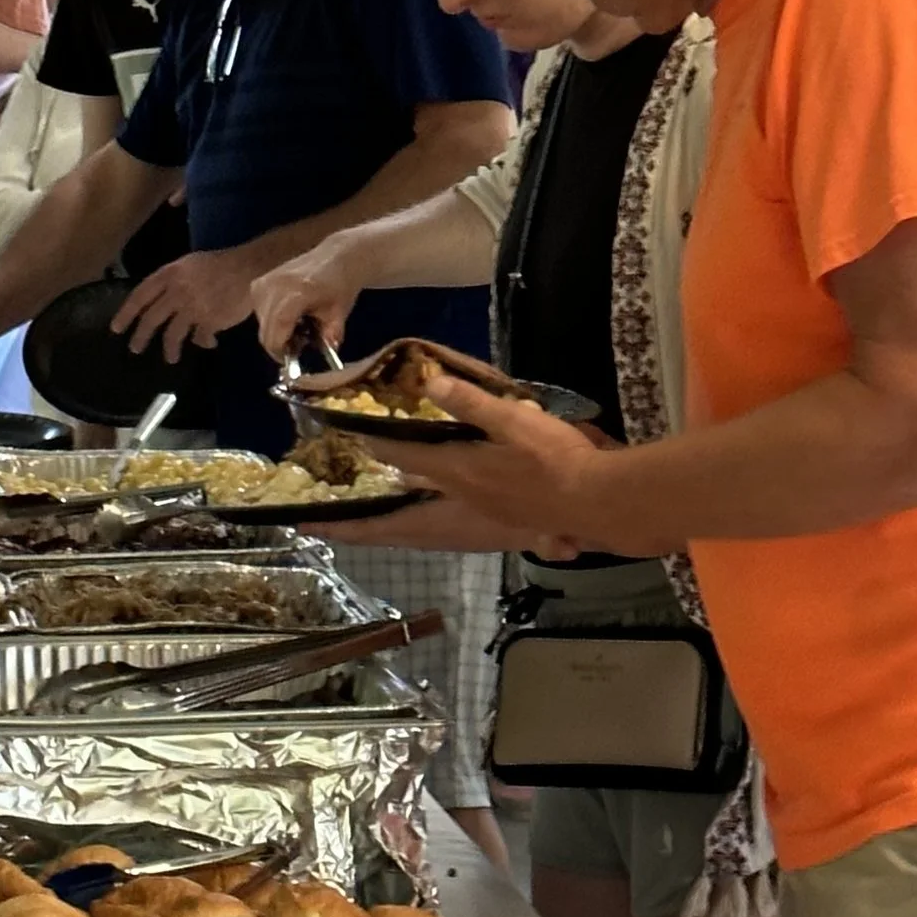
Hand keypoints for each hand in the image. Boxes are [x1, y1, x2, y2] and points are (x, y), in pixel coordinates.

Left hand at [110, 245, 263, 361]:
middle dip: (141, 336)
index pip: (140, 295)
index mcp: (170, 274)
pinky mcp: (209, 322)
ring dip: (170, 349)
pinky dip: (203, 343)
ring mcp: (192, 308)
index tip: (116, 329)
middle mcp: (177, 292)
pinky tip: (208, 343)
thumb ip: (173, 281)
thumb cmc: (221, 264)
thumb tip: (163, 301)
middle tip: (135, 349)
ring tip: (171, 358)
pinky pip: (200, 339)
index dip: (126, 313)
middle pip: (152, 318)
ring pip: (172, 335)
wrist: (249, 269)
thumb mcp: (190, 264)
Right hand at [251, 244, 359, 360]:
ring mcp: (264, 283)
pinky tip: (289, 318)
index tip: (291, 360)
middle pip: (265, 329)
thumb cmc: (339, 287)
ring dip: (275, 333)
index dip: (280, 348)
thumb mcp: (339, 314)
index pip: (278, 326)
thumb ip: (330, 336)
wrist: (335, 258)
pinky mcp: (258, 283)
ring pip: (261, 323)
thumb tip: (325, 354)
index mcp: (297, 292)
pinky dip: (271, 321)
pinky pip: (259, 312)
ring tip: (297, 330)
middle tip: (298, 347)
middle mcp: (275, 286)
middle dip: (279, 344)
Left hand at [351, 370, 608, 548]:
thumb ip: (471, 403)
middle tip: (320, 527)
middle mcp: (456, 501)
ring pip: (413, 530)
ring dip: (381, 532)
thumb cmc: (557, 459)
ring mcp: (474, 519)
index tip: (340, 439)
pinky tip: (416, 519)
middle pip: (395, 516)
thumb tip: (430, 383)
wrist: (596, 502)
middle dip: (355, 524)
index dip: (370, 445)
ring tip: (354, 530)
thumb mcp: (515, 419)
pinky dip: (412, 531)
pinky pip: (435, 534)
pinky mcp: (492, 526)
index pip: (401, 455)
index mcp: (458, 472)